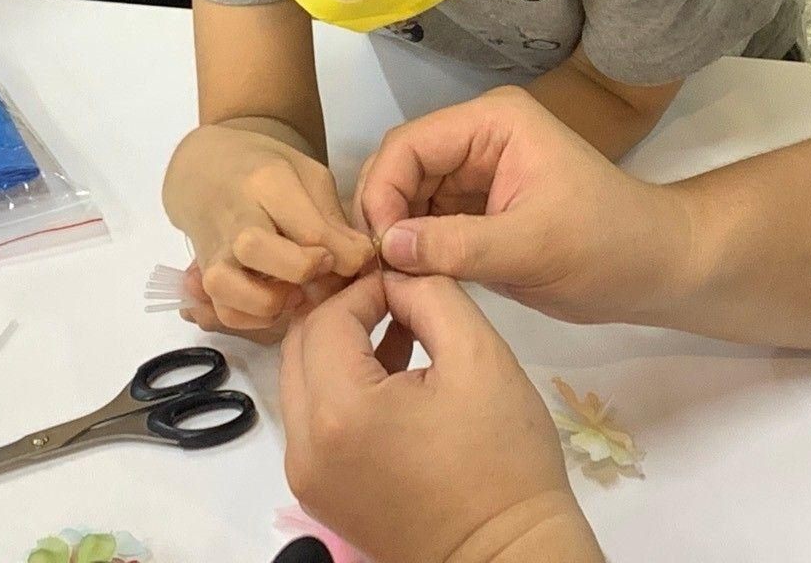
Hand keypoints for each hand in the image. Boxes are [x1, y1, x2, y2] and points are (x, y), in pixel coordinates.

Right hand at [163, 123, 373, 336]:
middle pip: (256, 249)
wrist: (210, 168)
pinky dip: (253, 318)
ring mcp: (213, 248)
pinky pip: (223, 312)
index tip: (359, 257)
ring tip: (295, 292)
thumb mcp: (311, 178)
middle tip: (323, 270)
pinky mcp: (204, 275)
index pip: (309, 229)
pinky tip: (276, 301)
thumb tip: (361, 260)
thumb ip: (334, 220)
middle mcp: (232, 216)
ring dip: (270, 301)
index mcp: (266, 182)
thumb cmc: (270, 172)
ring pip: (225, 286)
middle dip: (301, 270)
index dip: (344, 255)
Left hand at [281, 273, 602, 562]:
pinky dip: (342, 388)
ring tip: (401, 332)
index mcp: (340, 413)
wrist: (510, 554)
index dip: (365, 287)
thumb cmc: (503, 458)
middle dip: (344, 312)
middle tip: (396, 296)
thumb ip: (431, 295)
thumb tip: (396, 274)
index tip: (407, 278)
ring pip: (302, 382)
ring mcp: (308, 477)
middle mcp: (305, 447)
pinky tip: (393, 377)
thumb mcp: (479, 354)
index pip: (328, 318)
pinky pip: (315, 420)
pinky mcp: (321, 493)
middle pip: (300, 347)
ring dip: (341, 348)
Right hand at [354, 87, 689, 325]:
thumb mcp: (532, 247)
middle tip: (372, 270)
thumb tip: (386, 247)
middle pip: (400, 167)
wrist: (655, 268)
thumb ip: (457, 244)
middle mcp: (477, 139)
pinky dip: (413, 249)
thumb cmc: (607, 245)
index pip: (409, 145)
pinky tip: (406, 281)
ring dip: (394, 235)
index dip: (383, 193)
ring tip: (385, 280)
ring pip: (407, 197)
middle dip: (382, 214)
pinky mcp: (477, 209)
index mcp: (493, 122)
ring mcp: (476, 173)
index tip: (377, 250)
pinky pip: (427, 222)